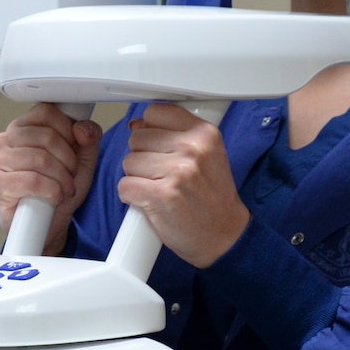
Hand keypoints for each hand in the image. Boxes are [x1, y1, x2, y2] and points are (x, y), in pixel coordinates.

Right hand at [0, 105, 102, 254]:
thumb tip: (82, 128)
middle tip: (70, 175)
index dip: (68, 130)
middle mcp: (5, 141)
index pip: (46, 112)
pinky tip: (53, 197)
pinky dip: (50, 190)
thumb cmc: (57, 191)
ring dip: (60, 178)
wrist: (47, 226)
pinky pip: (31, 180)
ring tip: (64, 189)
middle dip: (67, 159)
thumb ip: (88, 139)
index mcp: (23, 128)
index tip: (74, 148)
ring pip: (39, 158)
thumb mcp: (82, 161)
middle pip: (45, 136)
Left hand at [117, 103, 248, 266]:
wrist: (224, 237)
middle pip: (136, 138)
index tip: (158, 147)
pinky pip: (124, 186)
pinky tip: (151, 202)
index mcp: (204, 133)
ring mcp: (177, 172)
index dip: (149, 131)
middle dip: (142, 158)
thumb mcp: (207, 155)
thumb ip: (175, 135)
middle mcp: (192, 148)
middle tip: (163, 175)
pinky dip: (131, 197)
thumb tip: (137, 124)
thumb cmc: (212, 198)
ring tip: (160, 189)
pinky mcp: (161, 195)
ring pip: (128, 162)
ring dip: (137, 178)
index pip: (154, 113)